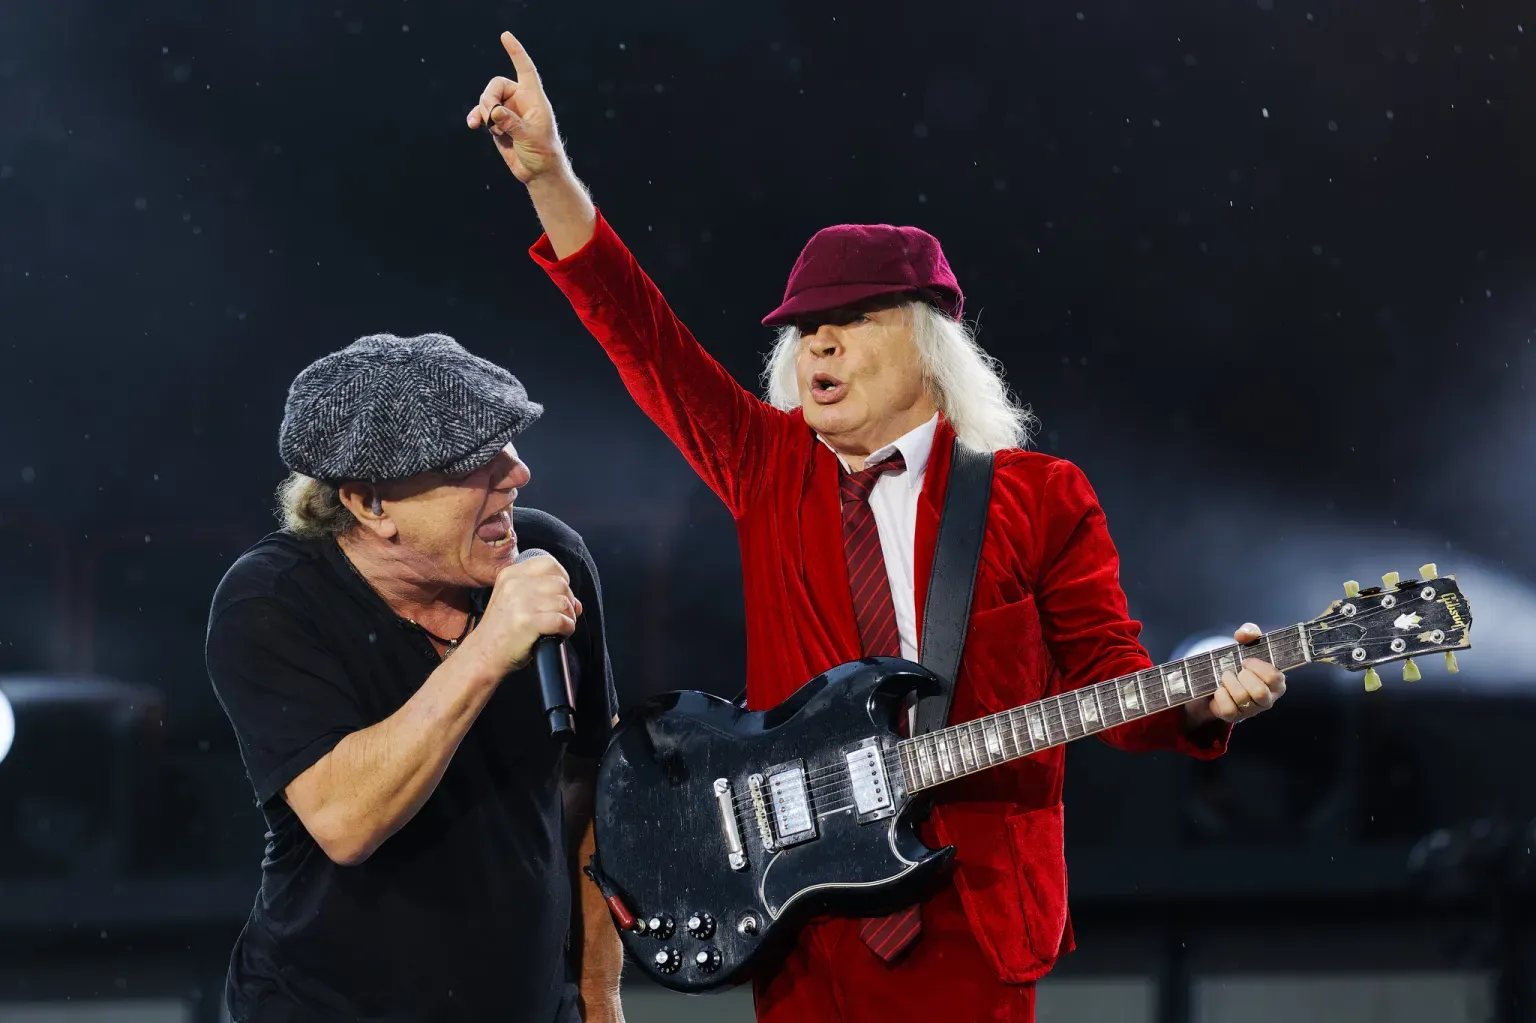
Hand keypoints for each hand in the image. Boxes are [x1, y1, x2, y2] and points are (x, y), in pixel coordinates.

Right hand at [461, 553, 581, 678]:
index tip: (560, 593)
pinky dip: (568, 628)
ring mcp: (520, 603)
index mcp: (511, 575)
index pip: (548, 563)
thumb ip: (543, 595)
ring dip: (569, 616)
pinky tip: (560, 634)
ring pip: (564, 602)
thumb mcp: (514, 602)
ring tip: (561, 626)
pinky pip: (562, 620)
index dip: (562, 577)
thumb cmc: (502, 630)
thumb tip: (577, 603)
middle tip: (562, 615)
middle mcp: (515, 585)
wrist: (483, 654)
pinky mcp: (527, 622)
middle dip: (568, 601)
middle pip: (560, 583)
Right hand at [466, 31, 568, 183]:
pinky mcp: (497, 124)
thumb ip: (512, 123)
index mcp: (533, 98)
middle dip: (489, 98)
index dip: (516, 52)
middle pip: (496, 86)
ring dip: (483, 112)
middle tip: (490, 115)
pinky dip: (476, 117)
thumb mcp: (530, 137)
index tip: (505, 36)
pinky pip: (481, 114)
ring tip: (490, 128)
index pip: (525, 69)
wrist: (538, 172)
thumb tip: (494, 112)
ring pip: (486, 100)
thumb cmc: (543, 153)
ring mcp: (507, 112)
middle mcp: (519, 101)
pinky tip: (472, 125)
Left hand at [1183, 623, 1286, 727]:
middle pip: (1260, 692)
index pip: (1275, 678)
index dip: (1258, 667)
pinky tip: (1219, 689)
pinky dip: (1220, 695)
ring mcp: (1251, 710)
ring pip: (1243, 699)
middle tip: (1237, 670)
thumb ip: (1249, 632)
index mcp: (1277, 683)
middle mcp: (1267, 700)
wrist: (1214, 678)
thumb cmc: (1238, 661)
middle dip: (1244, 677)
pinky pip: (1228, 709)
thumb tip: (1243, 635)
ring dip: (1229, 682)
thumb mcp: (1246, 643)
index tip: (1246, 660)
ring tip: (1225, 676)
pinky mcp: (1234, 717)